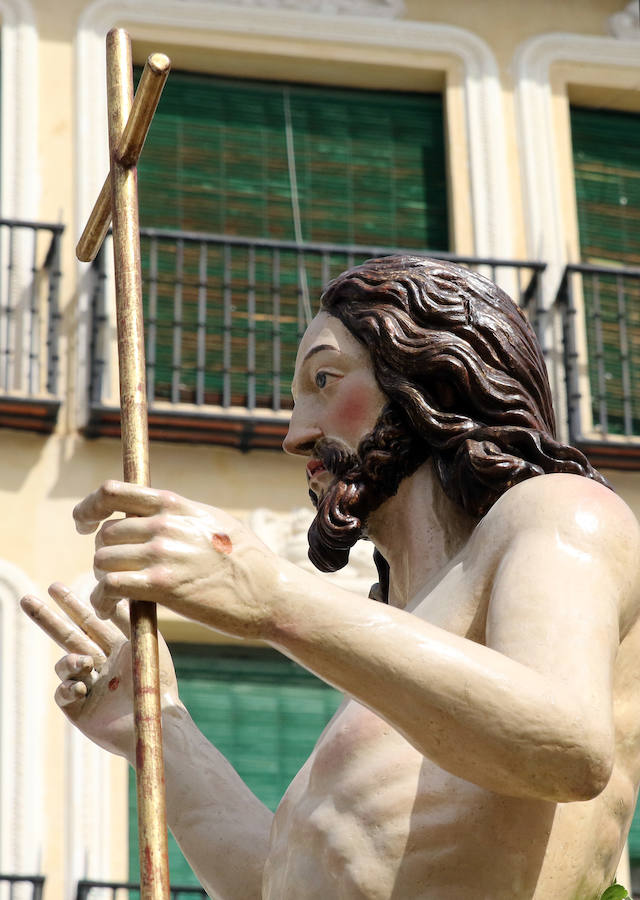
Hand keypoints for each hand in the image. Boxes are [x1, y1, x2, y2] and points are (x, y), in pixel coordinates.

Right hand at [20, 582, 180, 761]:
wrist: (153, 719)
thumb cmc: (155, 679)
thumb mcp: (144, 640)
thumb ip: (127, 614)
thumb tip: (112, 585)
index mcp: (117, 648)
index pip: (90, 621)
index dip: (72, 605)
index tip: (54, 586)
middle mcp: (101, 666)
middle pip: (67, 637)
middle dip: (47, 619)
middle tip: (27, 599)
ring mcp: (89, 687)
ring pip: (64, 664)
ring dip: (70, 661)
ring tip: (84, 665)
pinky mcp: (79, 709)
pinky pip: (63, 691)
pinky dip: (69, 686)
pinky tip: (83, 688)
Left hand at [74, 480, 278, 638]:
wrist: (270, 591)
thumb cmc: (247, 561)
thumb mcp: (214, 521)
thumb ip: (181, 516)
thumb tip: (156, 513)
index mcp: (175, 504)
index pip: (114, 491)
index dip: (89, 507)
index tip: (84, 522)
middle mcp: (164, 524)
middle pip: (105, 533)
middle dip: (104, 554)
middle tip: (114, 573)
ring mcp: (162, 553)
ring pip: (102, 560)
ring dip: (102, 579)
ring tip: (113, 594)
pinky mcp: (162, 585)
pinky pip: (110, 587)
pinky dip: (101, 600)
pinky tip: (108, 609)